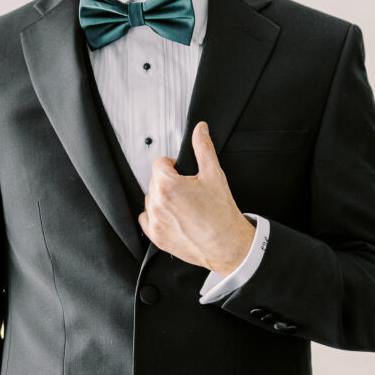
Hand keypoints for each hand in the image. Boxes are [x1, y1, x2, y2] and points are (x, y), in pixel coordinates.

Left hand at [138, 121, 255, 275]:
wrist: (227, 244)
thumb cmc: (222, 213)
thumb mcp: (214, 174)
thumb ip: (203, 148)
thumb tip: (200, 130)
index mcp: (167, 184)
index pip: (160, 163)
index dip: (173, 166)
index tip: (183, 174)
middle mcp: (157, 203)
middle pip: (155, 181)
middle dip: (170, 182)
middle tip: (189, 191)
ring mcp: (155, 221)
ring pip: (151, 199)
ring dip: (163, 199)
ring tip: (184, 206)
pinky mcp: (156, 236)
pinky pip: (147, 219)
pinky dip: (157, 216)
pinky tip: (174, 217)